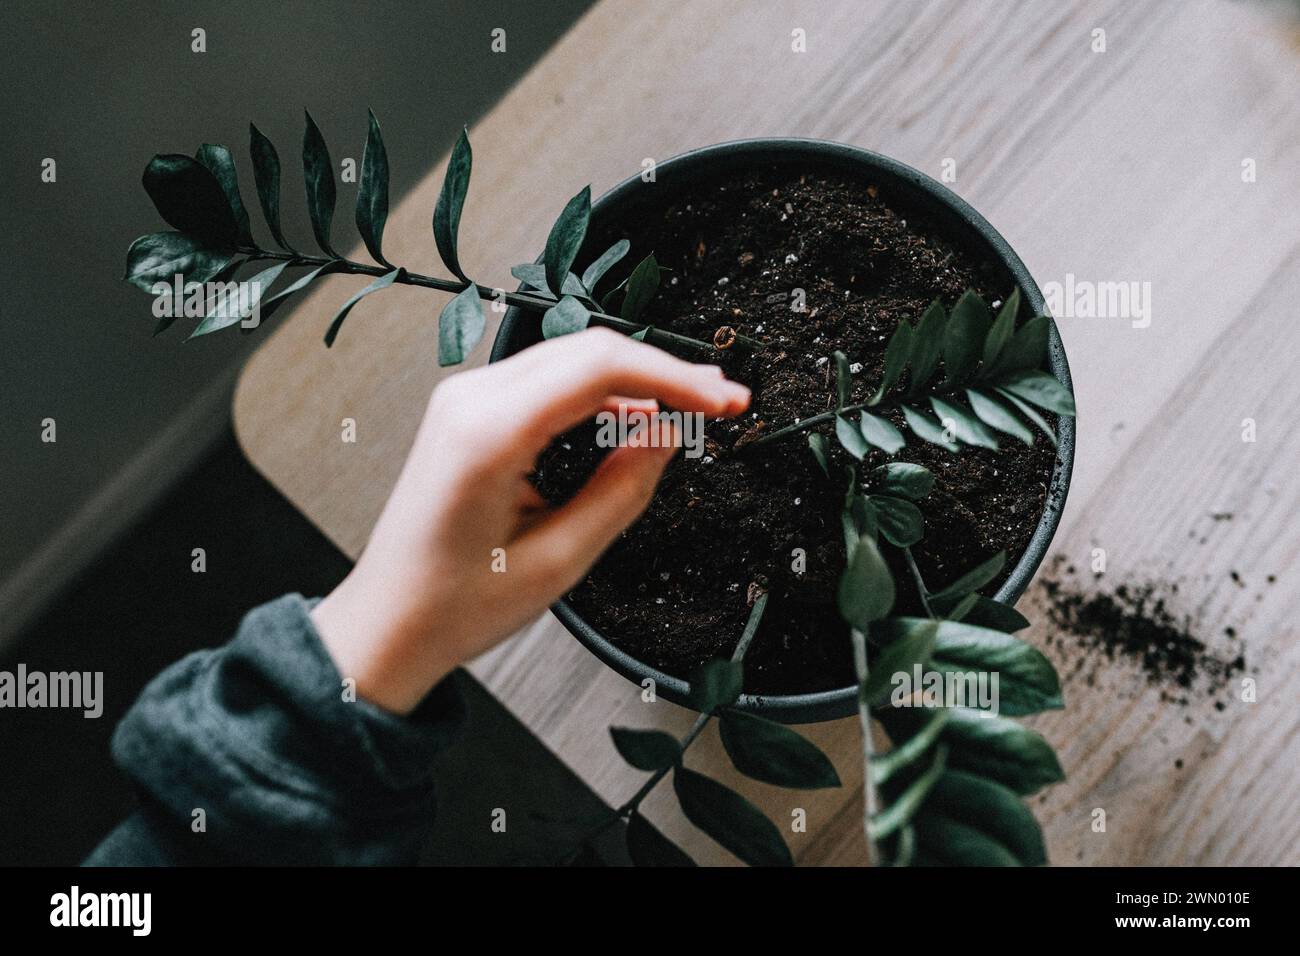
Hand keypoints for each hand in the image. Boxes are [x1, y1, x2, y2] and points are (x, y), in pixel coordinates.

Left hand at [311, 327, 750, 713]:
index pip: (601, 369)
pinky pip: (549, 380)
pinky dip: (600, 391)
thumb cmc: (454, 604)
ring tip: (690, 410)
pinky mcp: (470, 411)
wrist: (388, 622)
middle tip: (721, 402)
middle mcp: (470, 401)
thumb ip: (622, 489)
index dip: (674, 378)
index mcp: (487, 434)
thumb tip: (669, 435)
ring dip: (635, 378)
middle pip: (589, 351)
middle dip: (663, 372)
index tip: (723, 400)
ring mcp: (465, 400)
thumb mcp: (559, 560)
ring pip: (572, 359)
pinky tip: (636, 415)